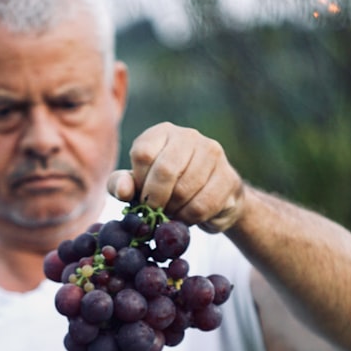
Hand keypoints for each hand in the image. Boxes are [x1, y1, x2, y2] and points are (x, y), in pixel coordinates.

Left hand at [107, 122, 244, 232]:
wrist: (211, 200)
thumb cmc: (166, 189)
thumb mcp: (137, 185)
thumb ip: (121, 184)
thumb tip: (123, 191)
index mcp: (162, 132)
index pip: (143, 153)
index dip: (140, 181)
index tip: (142, 196)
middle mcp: (188, 136)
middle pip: (165, 170)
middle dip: (156, 199)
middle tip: (155, 212)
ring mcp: (212, 154)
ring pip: (184, 190)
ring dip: (173, 210)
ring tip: (172, 212)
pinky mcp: (229, 176)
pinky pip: (202, 205)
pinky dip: (189, 218)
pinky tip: (187, 216)